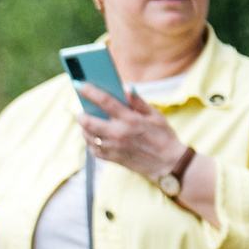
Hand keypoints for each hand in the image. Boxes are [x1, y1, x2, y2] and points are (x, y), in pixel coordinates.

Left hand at [78, 86, 218, 223]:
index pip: (104, 101)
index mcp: (130, 119)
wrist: (169, 164)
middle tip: (81, 112)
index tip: (79, 85)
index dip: (90, 91)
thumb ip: (138, 101)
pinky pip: (94, 151)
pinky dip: (91, 144)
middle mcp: (119, 133)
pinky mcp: (114, 159)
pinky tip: (94, 138)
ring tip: (87, 124)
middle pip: (88, 122)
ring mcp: (115, 147)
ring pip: (88, 137)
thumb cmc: (164, 136)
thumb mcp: (155, 115)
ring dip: (84, 129)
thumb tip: (125, 89)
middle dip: (81, 115)